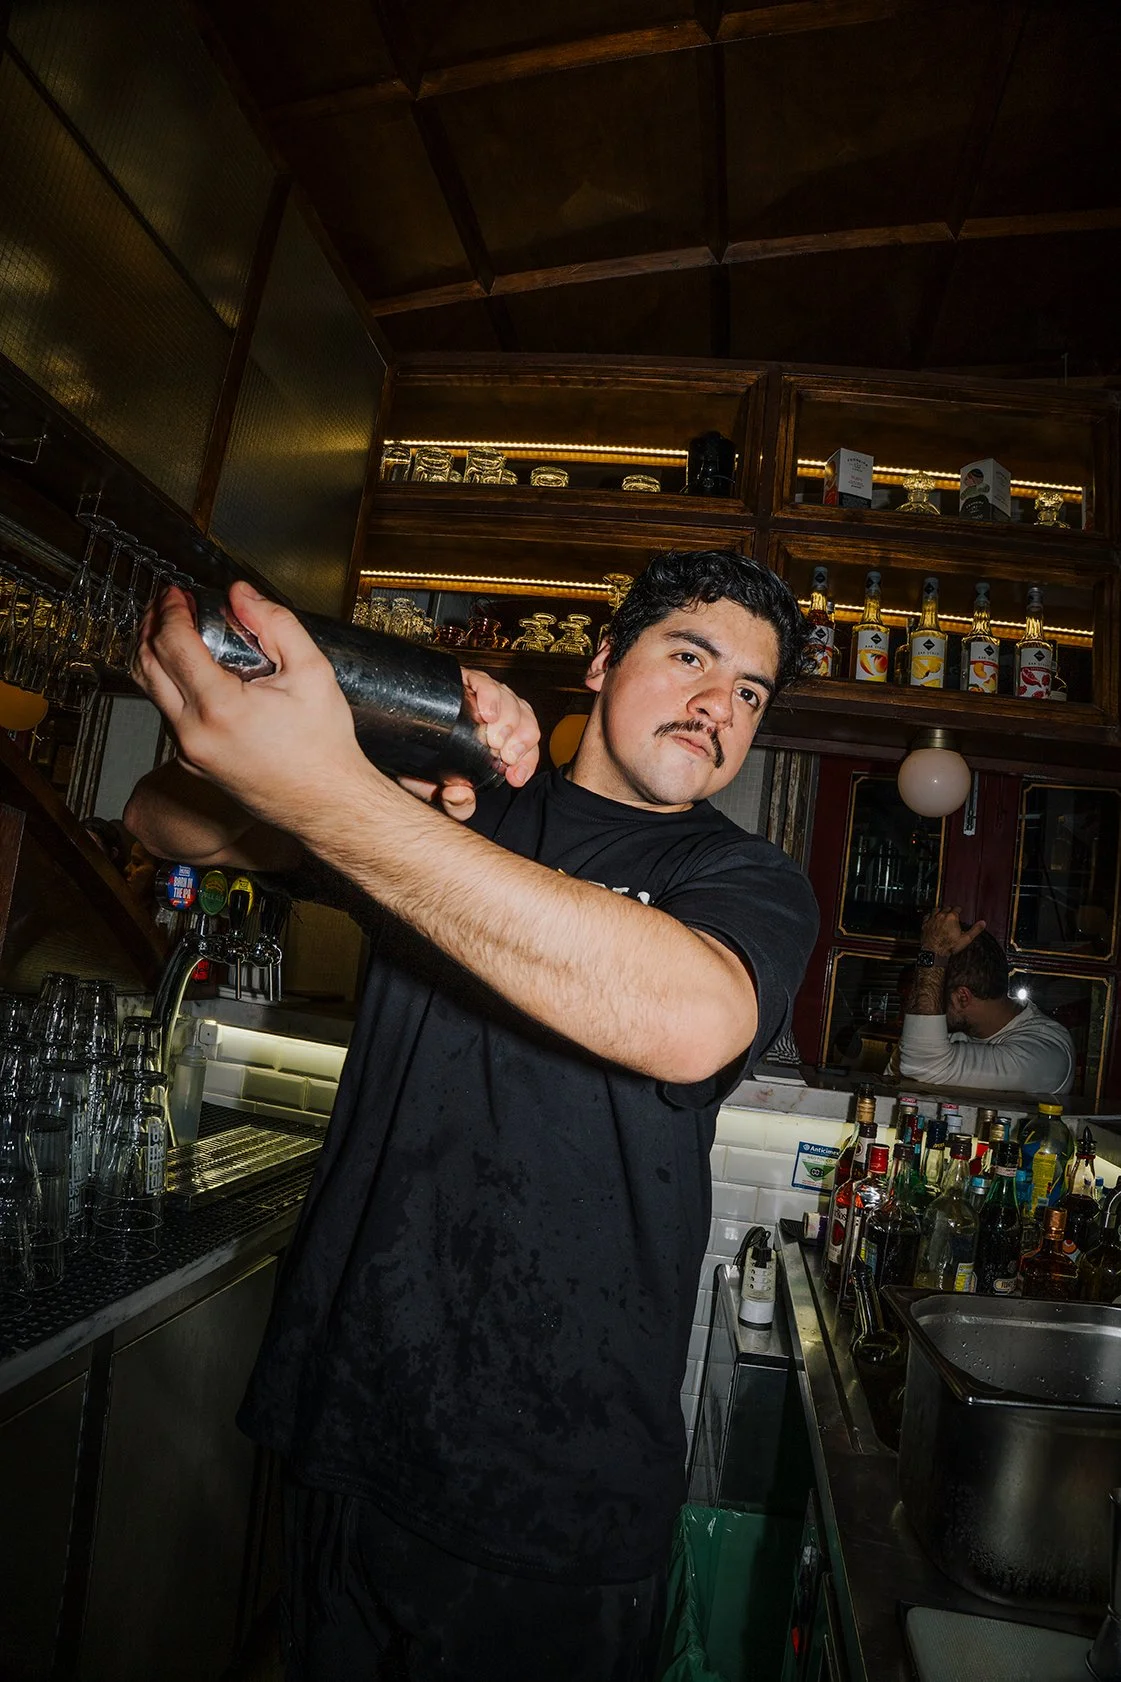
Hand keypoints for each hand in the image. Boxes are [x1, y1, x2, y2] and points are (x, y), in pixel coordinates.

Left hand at [132, 582, 366, 832]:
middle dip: (152, 627)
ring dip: (153, 656)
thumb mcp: (312, 671)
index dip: (170, 611)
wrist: (328, 803)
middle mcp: (194, 733)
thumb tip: (241, 595)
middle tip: (166, 606)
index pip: (172, 644)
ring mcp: (189, 753)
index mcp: (220, 708)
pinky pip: (168, 716)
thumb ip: (275, 623)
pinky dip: (169, 685)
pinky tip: (191, 671)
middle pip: (146, 666)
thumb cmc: (325, 748)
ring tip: (169, 632)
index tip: (178, 595)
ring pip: (150, 693)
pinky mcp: (193, 764)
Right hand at [398, 665, 539, 822]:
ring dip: (508, 719)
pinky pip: (485, 682)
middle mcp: (494, 719)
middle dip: (520, 738)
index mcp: (498, 744)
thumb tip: (459, 795)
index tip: (514, 777)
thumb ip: (457, 805)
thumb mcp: (440, 794)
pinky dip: (490, 695)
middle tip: (503, 754)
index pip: (526, 747)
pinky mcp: (463, 681)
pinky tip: (486, 712)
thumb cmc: (422, 769)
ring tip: (493, 736)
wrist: (391, 742)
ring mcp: (481, 699)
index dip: (527, 762)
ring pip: (510, 700)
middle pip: (524, 719)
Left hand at [920, 905, 985, 957]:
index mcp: (952, 917)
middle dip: (950, 909)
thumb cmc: (949, 946)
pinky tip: (931, 917)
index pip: (956, 908)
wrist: (934, 952)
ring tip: (942, 912)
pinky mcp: (925, 924)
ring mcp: (932, 919)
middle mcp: (941, 916)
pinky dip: (930, 915)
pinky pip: (927, 916)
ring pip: (936, 909)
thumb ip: (975, 930)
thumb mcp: (966, 939)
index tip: (959, 910)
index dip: (959, 909)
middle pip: (946, 908)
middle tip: (952, 912)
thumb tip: (983, 923)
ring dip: (940, 910)